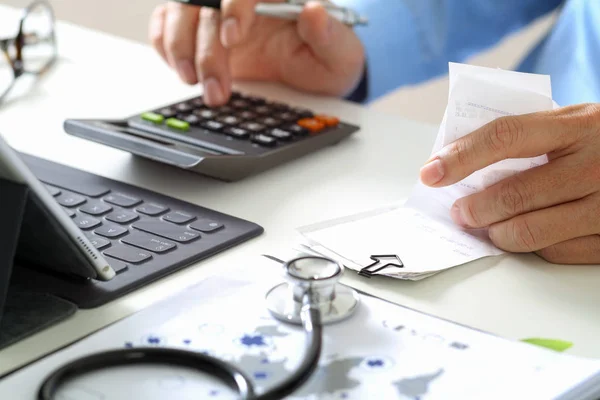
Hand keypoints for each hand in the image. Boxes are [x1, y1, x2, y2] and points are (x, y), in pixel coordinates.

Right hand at [148, 0, 364, 105]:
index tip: (233, 40)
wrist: (315, 73)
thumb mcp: (340, 52)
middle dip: (204, 46)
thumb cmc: (329, 58)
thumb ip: (328, 33)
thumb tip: (314, 11)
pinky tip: (179, 67)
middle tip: (214, 86)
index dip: (233, 7)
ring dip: (180, 47)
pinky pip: (169, 22)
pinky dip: (166, 43)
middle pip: (207, 2)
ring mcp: (220, 11)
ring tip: (193, 82)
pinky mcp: (203, 28)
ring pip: (181, 10)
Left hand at [419, 103, 599, 263]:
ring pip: (531, 232)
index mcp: (579, 125)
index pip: (505, 137)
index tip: (431, 173)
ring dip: (497, 234)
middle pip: (513, 194)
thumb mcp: (576, 122)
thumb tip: (462, 160)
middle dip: (474, 209)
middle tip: (460, 212)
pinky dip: (532, 248)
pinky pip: (558, 252)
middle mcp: (597, 164)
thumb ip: (530, 137)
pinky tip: (527, 236)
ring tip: (486, 227)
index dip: (461, 157)